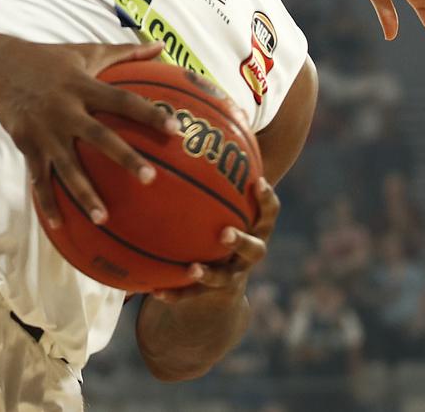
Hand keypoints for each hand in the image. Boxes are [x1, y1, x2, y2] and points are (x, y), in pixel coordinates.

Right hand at [0, 39, 179, 227]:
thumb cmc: (50, 60)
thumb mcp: (87, 51)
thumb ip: (126, 52)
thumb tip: (160, 46)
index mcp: (83, 86)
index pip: (123, 101)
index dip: (149, 114)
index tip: (175, 130)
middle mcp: (66, 110)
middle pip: (100, 137)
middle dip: (124, 158)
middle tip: (150, 178)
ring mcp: (45, 131)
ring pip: (68, 168)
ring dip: (85, 194)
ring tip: (104, 219)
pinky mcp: (28, 145)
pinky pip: (39, 179)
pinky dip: (47, 203)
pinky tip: (61, 226)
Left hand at [150, 177, 279, 304]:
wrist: (222, 280)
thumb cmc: (221, 222)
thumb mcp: (223, 201)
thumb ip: (216, 173)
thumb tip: (200, 126)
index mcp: (254, 226)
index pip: (269, 212)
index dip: (267, 199)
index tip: (258, 182)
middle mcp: (248, 252)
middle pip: (255, 248)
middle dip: (241, 241)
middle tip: (225, 232)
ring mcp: (232, 276)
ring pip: (225, 278)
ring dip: (210, 274)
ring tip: (193, 269)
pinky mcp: (210, 295)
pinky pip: (192, 297)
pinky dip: (176, 293)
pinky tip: (155, 290)